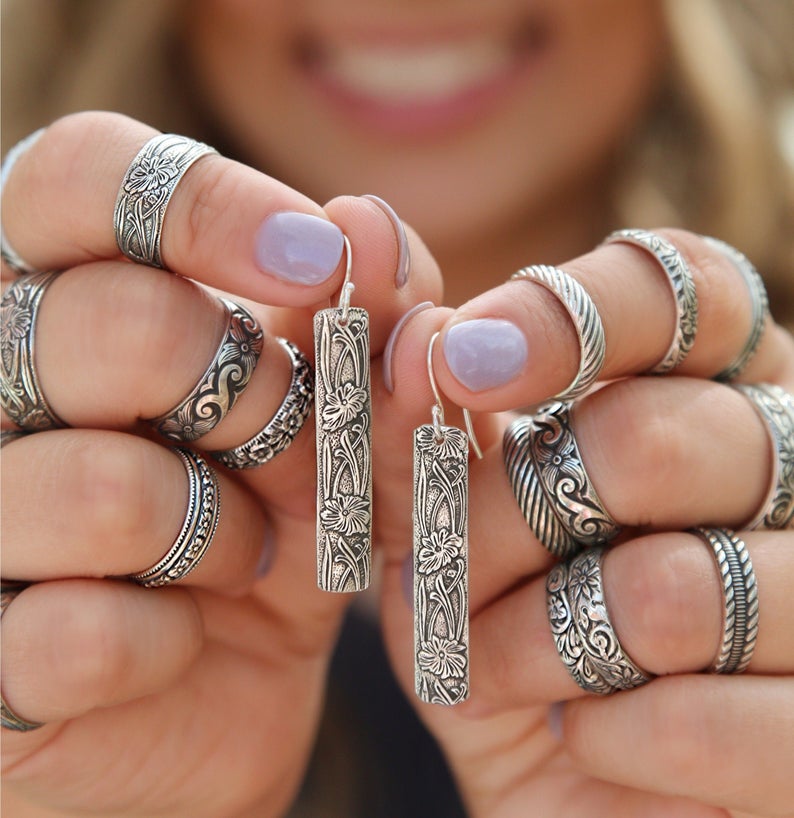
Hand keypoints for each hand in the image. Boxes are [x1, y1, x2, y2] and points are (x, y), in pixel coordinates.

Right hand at [0, 112, 439, 816]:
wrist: (224, 694)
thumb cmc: (274, 531)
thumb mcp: (330, 425)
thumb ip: (358, 326)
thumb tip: (369, 222)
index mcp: (63, 301)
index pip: (80, 177)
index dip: (205, 203)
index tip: (322, 260)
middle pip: (108, 324)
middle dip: (249, 397)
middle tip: (286, 447)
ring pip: (104, 489)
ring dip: (218, 537)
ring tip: (235, 559)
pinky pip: (78, 635)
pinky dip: (167, 642)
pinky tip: (175, 643)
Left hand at [375, 229, 793, 816]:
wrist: (567, 796)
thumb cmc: (500, 641)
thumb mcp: (439, 521)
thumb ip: (410, 394)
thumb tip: (362, 223)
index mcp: (707, 393)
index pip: (683, 288)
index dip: (571, 314)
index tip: (458, 358)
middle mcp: (790, 468)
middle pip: (660, 438)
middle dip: (508, 523)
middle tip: (440, 572)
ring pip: (678, 588)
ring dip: (537, 644)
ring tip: (490, 667)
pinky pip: (723, 720)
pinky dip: (608, 736)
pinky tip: (584, 736)